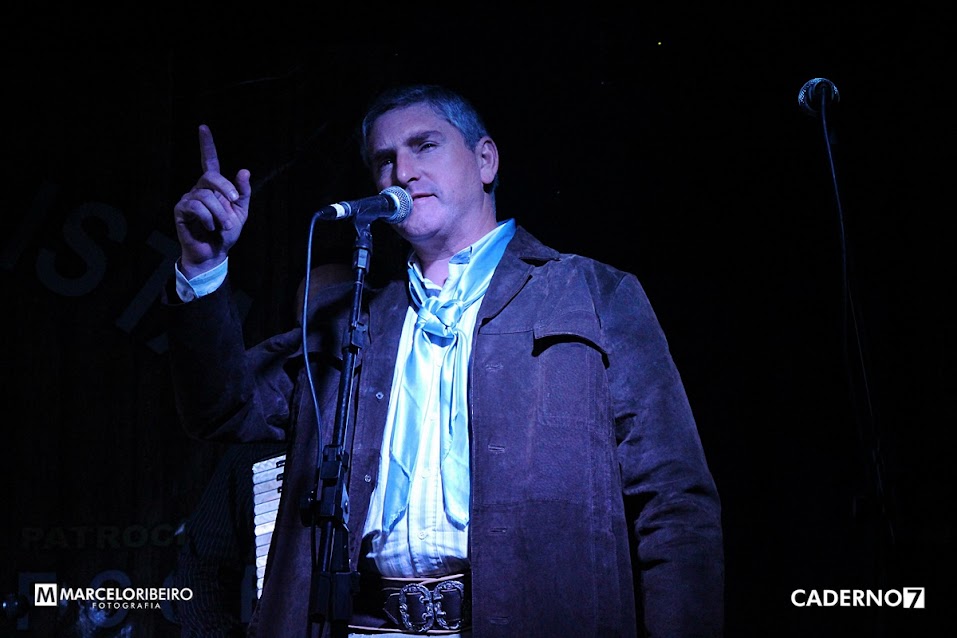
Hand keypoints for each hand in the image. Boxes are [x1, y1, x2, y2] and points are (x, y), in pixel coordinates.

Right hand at [173, 124, 251, 277]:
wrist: (215, 254)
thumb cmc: (226, 233)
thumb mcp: (241, 212)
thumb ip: (242, 193)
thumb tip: (243, 170)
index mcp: (213, 187)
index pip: (209, 161)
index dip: (206, 145)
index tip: (203, 127)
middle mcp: (199, 189)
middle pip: (210, 175)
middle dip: (225, 187)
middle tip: (233, 202)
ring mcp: (188, 199)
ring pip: (206, 195)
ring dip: (220, 213)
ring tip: (222, 225)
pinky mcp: (180, 210)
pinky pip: (196, 207)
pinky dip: (208, 219)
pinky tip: (209, 227)